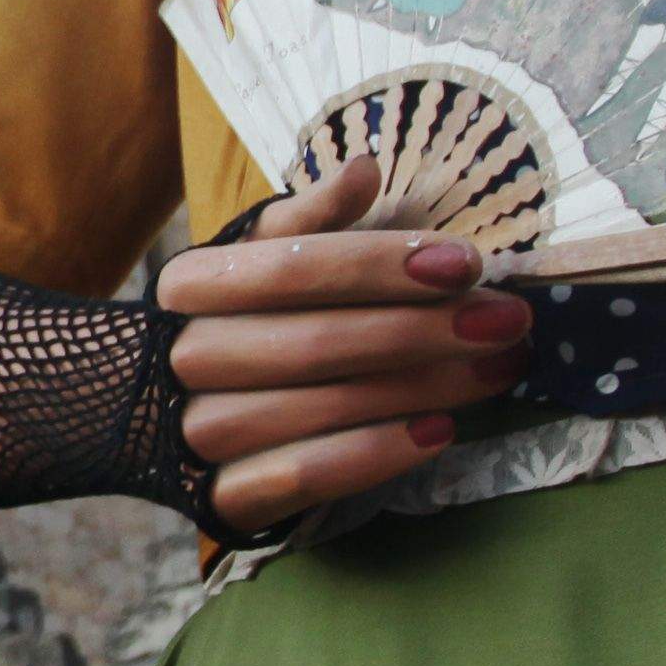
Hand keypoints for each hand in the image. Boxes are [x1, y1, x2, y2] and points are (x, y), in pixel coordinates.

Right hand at [151, 156, 532, 534]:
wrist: (154, 414)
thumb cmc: (235, 320)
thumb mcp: (258, 256)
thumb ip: (311, 217)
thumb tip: (366, 168)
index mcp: (192, 286)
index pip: (291, 269)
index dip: (381, 265)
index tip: (466, 262)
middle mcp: (186, 357)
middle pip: (315, 342)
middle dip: (423, 330)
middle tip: (510, 321)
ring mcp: (197, 432)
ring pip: (319, 409)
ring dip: (419, 390)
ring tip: (496, 372)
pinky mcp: (221, 497)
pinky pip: (303, 477)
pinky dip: (373, 456)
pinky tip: (437, 433)